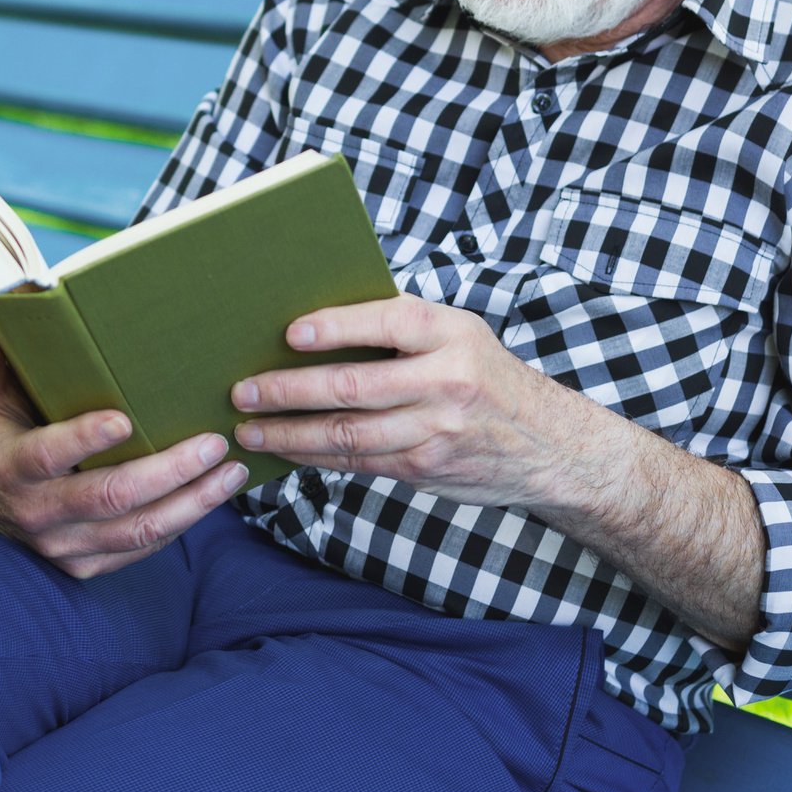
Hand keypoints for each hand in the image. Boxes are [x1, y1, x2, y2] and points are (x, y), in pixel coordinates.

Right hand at [0, 311, 248, 578]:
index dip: (84, 441)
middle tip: (214, 441)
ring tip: (232, 470)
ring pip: (137, 531)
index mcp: (10, 470)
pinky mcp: (88, 564)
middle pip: (108, 499)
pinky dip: (183, 522)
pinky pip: (142, 548)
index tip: (124, 418)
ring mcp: (65, 547)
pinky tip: (215, 494)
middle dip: (168, 471)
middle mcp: (36, 516)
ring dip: (192, 502)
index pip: (47, 456)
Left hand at [229, 295, 573, 509]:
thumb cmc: (486, 375)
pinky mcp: (424, 469)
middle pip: (354, 386)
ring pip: (348, 434)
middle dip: (289, 390)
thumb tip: (315, 325)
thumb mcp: (461, 334)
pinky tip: (286, 450)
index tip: (289, 334)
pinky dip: (316, 457)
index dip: (336, 327)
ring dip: (291, 434)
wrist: (549, 445)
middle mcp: (447, 382)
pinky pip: (359, 462)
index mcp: (453, 334)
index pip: (387, 322)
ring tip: (251, 429)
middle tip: (243, 391)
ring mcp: (436, 431)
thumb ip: (402, 328)